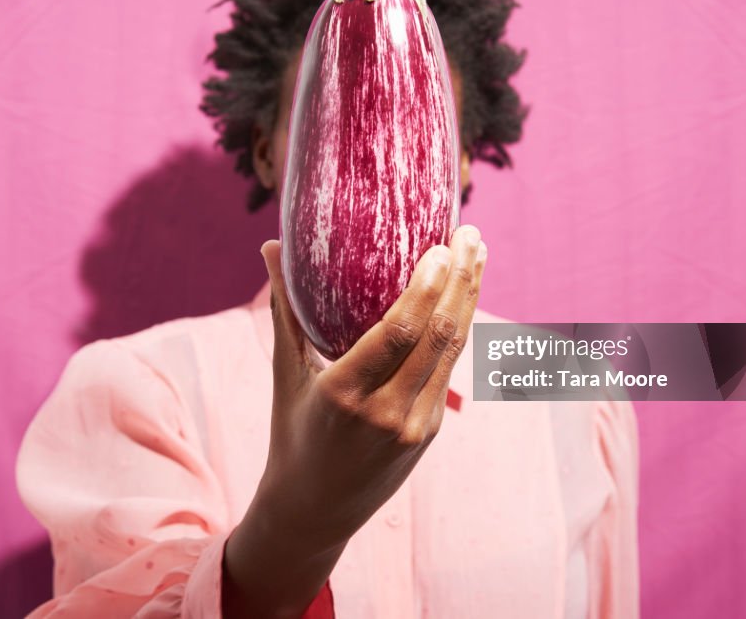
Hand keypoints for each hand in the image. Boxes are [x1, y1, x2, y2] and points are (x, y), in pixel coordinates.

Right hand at [221, 225, 486, 617]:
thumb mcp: (285, 374)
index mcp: (343, 394)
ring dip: (469, 298)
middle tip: (470, 234)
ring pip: (452, 351)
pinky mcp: (430, 430)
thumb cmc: (292, 434)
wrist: (315, 511)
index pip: (399, 332)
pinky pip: (447, 369)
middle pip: (438, 335)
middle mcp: (386, 411)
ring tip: (477, 255)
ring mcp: (414, 424)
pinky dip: (458, 327)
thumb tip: (268, 247)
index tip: (441, 246)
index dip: (427, 287)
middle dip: (460, 280)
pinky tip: (462, 296)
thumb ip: (285, 309)